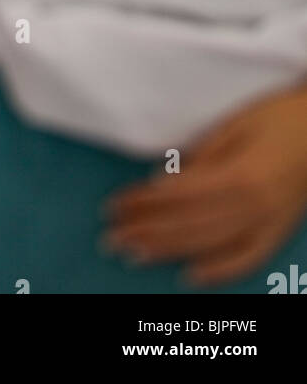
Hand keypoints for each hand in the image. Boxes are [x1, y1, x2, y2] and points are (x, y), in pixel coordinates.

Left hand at [100, 84, 306, 284]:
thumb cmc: (280, 116)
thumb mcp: (235, 125)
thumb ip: (201, 157)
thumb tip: (162, 182)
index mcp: (239, 176)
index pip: (178, 197)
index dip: (143, 204)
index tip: (114, 207)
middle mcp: (253, 208)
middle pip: (188, 225)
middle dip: (146, 232)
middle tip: (111, 237)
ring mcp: (268, 224)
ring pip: (209, 245)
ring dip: (168, 251)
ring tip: (134, 254)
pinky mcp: (278, 232)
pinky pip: (246, 259)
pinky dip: (218, 271)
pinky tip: (190, 275)